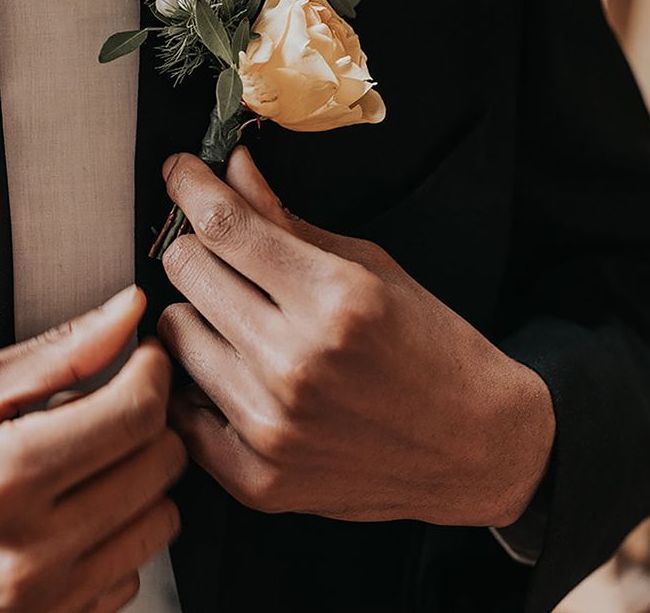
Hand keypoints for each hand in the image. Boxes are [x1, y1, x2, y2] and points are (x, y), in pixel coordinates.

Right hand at [0, 287, 183, 611]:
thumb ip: (61, 351)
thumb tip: (127, 310)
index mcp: (6, 476)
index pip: (138, 414)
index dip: (154, 371)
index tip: (144, 354)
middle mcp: (28, 554)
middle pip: (158, 469)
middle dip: (150, 420)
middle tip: (116, 399)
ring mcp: (35, 608)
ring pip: (155, 525)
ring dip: (139, 480)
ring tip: (89, 456)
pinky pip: (124, 579)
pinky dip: (113, 536)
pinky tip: (71, 510)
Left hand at [157, 148, 554, 526]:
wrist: (475, 449)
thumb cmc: (430, 347)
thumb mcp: (368, 267)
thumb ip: (288, 220)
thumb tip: (233, 170)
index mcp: (334, 300)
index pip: (225, 226)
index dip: (191, 186)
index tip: (180, 171)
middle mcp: (296, 365)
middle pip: (186, 272)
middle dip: (193, 244)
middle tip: (217, 247)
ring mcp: (272, 428)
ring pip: (174, 333)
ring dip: (196, 312)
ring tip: (238, 317)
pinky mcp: (256, 478)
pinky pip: (180, 406)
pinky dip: (198, 378)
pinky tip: (234, 369)